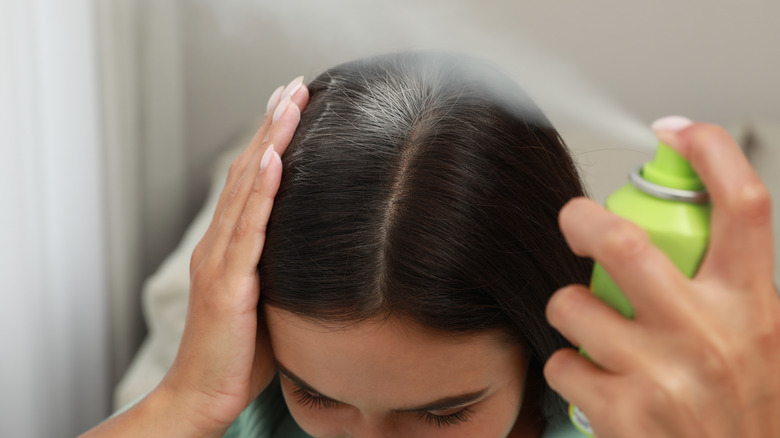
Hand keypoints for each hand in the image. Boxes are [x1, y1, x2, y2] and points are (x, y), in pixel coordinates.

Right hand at [158, 76, 308, 432]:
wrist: (203, 394)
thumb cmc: (239, 353)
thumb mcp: (266, 300)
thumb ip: (280, 269)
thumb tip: (317, 252)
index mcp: (228, 248)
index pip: (251, 183)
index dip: (269, 142)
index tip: (289, 107)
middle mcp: (219, 245)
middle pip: (247, 173)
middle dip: (271, 127)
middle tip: (292, 87)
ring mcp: (220, 261)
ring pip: (247, 190)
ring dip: (269, 143)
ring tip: (288, 104)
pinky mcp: (228, 283)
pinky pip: (248, 230)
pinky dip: (261, 191)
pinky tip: (274, 160)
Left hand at [544, 119, 779, 436]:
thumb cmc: (749, 414)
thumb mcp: (767, 343)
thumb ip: (734, 289)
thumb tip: (690, 232)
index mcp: (753, 306)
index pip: (743, 204)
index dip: (708, 152)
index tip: (674, 132)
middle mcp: (710, 333)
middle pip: (626, 242)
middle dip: (583, 219)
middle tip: (574, 220)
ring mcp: (663, 374)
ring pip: (573, 304)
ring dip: (568, 308)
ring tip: (587, 326)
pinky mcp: (623, 413)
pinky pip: (562, 362)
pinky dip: (566, 365)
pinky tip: (593, 380)